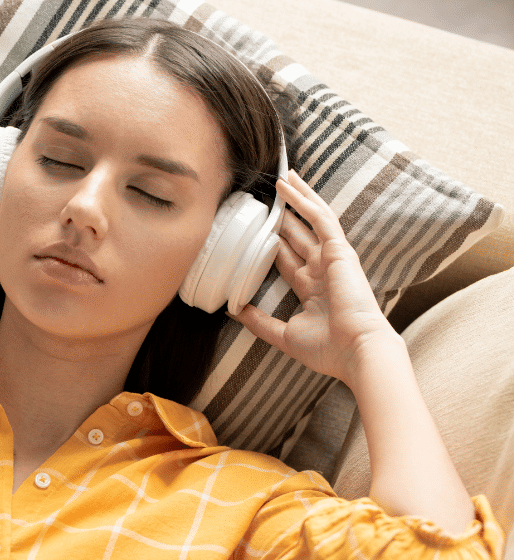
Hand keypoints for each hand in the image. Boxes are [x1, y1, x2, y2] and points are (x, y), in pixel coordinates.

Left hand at [232, 170, 399, 384]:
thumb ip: (259, 321)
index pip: (286, 258)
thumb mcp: (283, 334)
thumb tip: (234, 311)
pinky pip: (321, 219)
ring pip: (312, 219)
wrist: (355, 351)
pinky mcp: (340, 251)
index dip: (272, 241)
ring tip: (283, 177)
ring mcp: (331, 258)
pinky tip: (292, 185)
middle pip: (298, 234)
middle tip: (269, 193)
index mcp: (310, 288)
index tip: (257, 229)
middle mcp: (321, 269)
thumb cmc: (328, 349)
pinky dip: (307, 201)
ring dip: (297, 197)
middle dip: (285, 214)